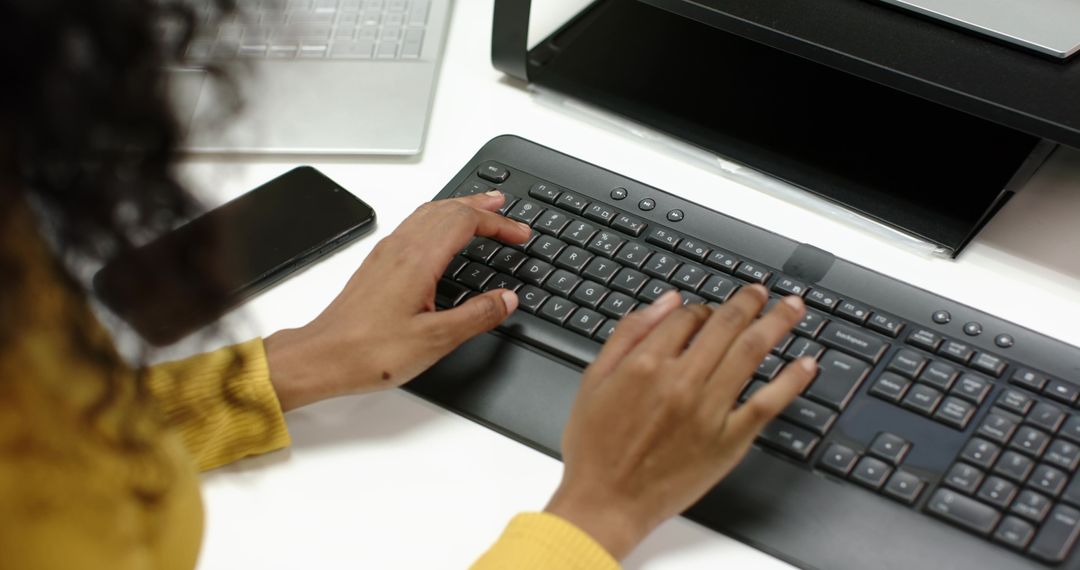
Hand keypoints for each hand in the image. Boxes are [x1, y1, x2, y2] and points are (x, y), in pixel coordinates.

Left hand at [264, 191, 531, 410]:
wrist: (321, 357)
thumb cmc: (369, 351)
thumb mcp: (435, 339)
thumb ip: (476, 316)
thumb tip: (506, 299)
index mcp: (418, 259)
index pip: (465, 222)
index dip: (498, 223)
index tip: (520, 233)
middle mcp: (400, 248)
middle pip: (446, 209)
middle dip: (480, 206)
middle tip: (505, 207)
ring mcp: (386, 254)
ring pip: (428, 213)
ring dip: (457, 207)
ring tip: (479, 211)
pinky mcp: (377, 265)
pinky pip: (413, 225)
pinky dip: (437, 219)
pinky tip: (440, 235)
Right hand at [544, 286, 817, 559]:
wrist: (606, 502)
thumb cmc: (595, 447)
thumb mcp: (595, 379)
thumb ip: (629, 334)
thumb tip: (665, 302)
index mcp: (646, 363)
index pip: (686, 317)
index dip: (700, 307)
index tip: (706, 310)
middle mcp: (681, 382)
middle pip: (726, 326)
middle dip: (748, 302)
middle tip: (760, 291)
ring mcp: (708, 411)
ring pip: (751, 353)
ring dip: (777, 324)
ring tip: (792, 307)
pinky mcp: (728, 440)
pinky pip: (768, 403)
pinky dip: (791, 380)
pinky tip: (806, 364)